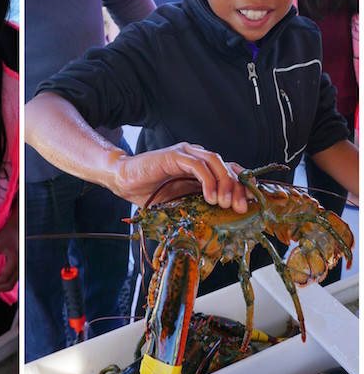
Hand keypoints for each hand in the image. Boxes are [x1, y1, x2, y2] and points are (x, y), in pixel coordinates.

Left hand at [0, 208, 18, 292]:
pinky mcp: (17, 269)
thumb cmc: (6, 235)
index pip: (2, 278)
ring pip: (10, 285)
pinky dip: (1, 285)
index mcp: (14, 261)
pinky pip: (11, 281)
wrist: (16, 230)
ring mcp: (19, 269)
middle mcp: (19, 267)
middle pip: (7, 285)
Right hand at [111, 142, 247, 211]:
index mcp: (202, 168)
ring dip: (225, 183)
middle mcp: (197, 157)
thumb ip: (201, 203)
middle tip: (240, 208)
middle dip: (238, 188)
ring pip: (216, 162)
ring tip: (225, 203)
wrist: (123, 181)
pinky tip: (209, 197)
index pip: (232, 171)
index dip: (244, 186)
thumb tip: (224, 220)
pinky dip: (208, 181)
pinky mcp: (174, 155)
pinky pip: (197, 165)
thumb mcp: (183, 201)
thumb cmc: (150, 192)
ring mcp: (186, 153)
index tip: (250, 205)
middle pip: (228, 167)